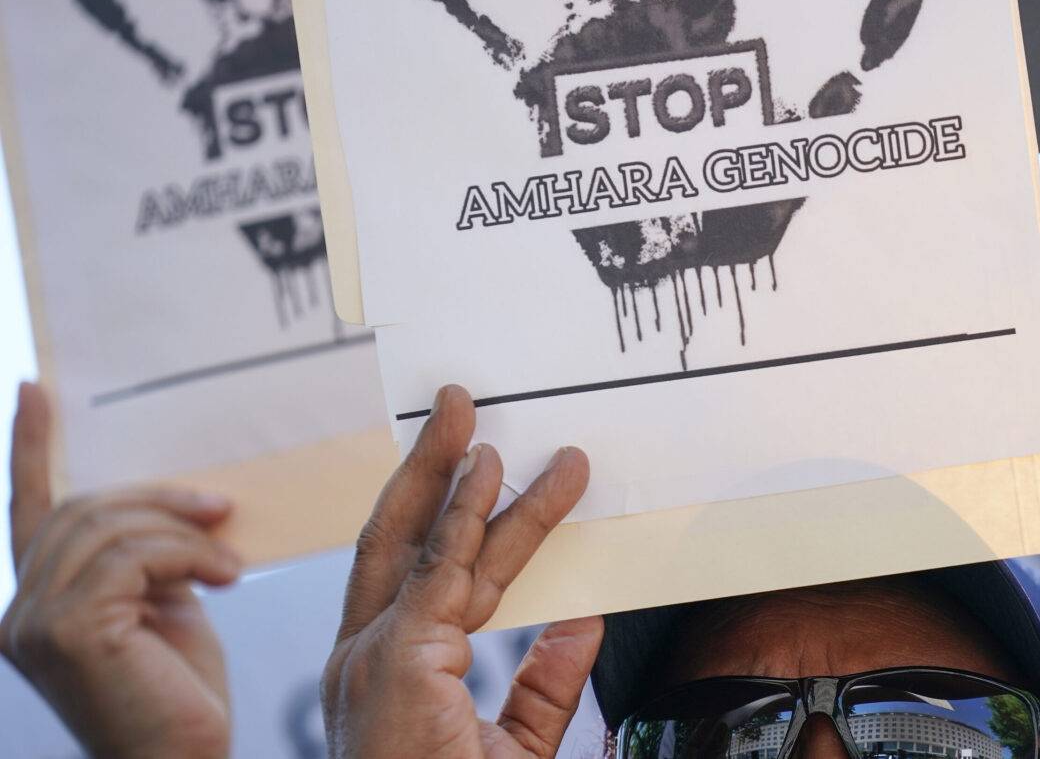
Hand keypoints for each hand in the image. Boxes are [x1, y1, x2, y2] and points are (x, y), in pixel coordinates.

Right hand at [0, 383, 242, 758]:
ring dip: (182, 530)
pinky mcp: (67, 630)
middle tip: (219, 505)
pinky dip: (188, 555)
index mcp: (40, 598)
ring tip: (228, 559)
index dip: (32, 446)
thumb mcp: (164, 602)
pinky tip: (223, 578)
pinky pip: (134, 556)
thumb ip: (150, 554)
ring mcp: (33, 621)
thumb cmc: (178, 688)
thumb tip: (187, 499)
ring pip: (110, 527)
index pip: (31, 507)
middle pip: (84, 508)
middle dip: (158, 497)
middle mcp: (18, 609)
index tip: (38, 390)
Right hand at [321, 385, 602, 757]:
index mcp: (389, 669)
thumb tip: (581, 618)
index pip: (432, 570)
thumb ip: (543, 683)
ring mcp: (374, 653)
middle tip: (457, 407)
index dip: (465, 515)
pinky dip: (465, 514)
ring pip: (421, 537)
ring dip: (449, 468)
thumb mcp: (515, 747)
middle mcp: (367, 652)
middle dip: (428, 465)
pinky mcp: (397, 658)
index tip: (497, 468)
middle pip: (400, 535)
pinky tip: (490, 470)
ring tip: (473, 413)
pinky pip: (440, 569)